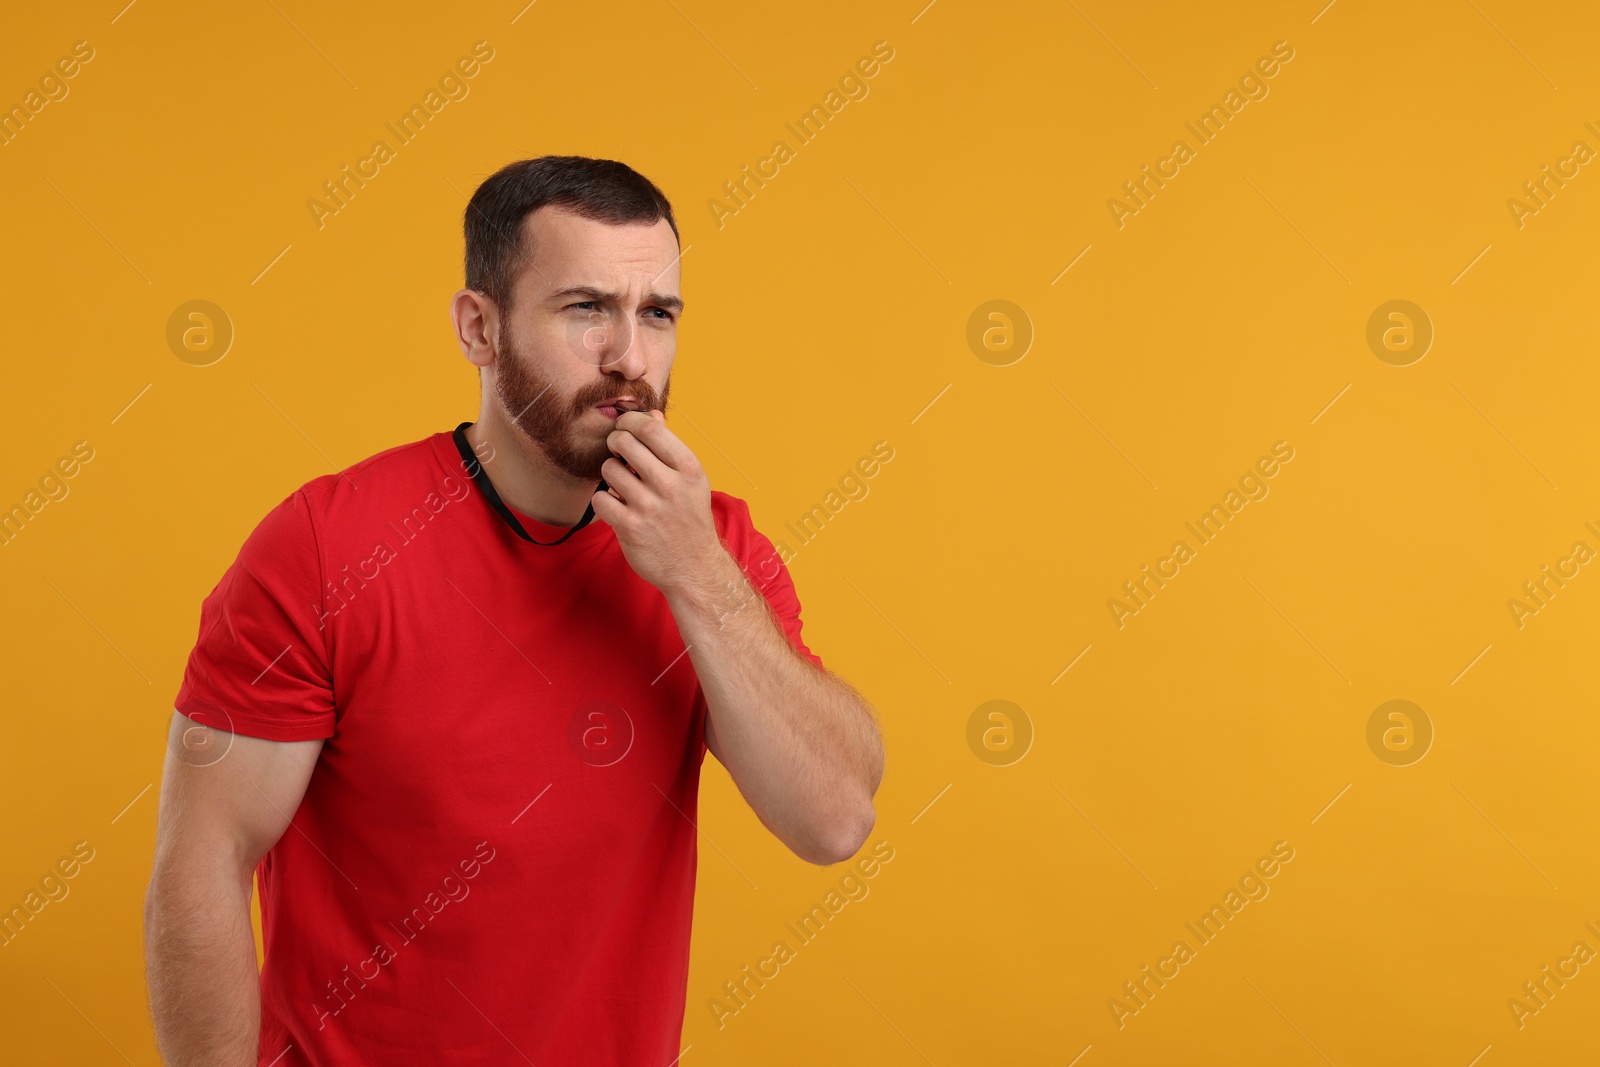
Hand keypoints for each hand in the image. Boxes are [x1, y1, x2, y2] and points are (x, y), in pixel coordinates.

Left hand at [591, 410, 726, 595]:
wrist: (694, 567)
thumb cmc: (690, 518)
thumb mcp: (691, 481)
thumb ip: (669, 446)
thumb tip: (651, 413)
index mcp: (688, 468)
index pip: (649, 427)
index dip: (629, 422)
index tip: (624, 427)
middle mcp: (670, 484)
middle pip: (623, 442)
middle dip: (616, 445)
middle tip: (620, 456)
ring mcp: (648, 506)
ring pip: (608, 469)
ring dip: (611, 475)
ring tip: (624, 487)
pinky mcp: (629, 527)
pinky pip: (600, 498)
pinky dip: (605, 501)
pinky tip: (617, 507)